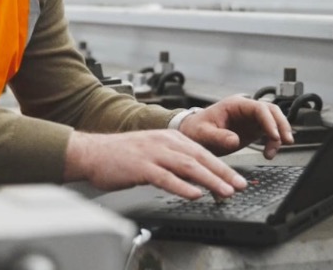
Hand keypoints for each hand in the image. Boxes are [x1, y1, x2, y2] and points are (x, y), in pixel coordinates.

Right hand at [63, 130, 247, 199]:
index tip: (237, 180)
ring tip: (224, 192)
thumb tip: (196, 177)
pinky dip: (182, 187)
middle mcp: (164, 142)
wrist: (92, 152)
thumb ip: (173, 160)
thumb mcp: (152, 151)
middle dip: (223, 173)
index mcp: (169, 137)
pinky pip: (165, 178)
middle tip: (240, 186)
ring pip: (187, 166)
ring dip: (209, 180)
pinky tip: (194, 195)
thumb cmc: (120, 155)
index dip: (222, 166)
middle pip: (200, 157)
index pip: (202, 152)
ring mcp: (152, 153)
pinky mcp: (140, 166)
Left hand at [179, 95, 293, 158]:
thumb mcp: (203, 133)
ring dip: (279, 134)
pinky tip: (270, 152)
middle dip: (281, 125)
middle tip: (285, 141)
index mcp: (235, 105)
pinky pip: (269, 133)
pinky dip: (273, 142)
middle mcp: (245, 110)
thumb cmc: (195, 129)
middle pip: (271, 111)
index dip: (269, 121)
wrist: (192, 134)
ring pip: (274, 121)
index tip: (274, 135)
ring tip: (275, 151)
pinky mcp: (252, 130)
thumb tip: (234, 140)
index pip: (259, 108)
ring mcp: (250, 119)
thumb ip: (218, 136)